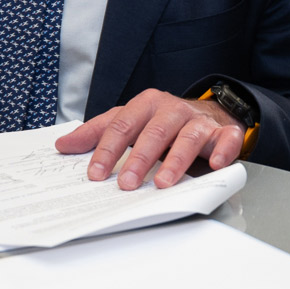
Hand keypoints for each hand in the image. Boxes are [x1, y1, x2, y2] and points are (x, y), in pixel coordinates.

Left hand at [56, 89, 243, 190]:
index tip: (95, 173)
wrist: (207, 112)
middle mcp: (172, 110)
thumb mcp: (127, 122)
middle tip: (126, 184)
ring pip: (187, 138)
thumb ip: (97, 133)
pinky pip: (226, 139)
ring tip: (162, 183)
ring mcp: (198, 120)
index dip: (108, 150)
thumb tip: (62, 145)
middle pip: (153, 133)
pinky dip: (223, 151)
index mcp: (146, 105)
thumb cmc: (160, 121)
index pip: (122, 126)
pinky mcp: (223, 132)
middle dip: (139, 159)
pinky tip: (214, 166)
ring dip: (175, 161)